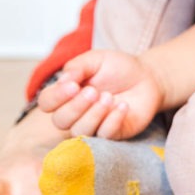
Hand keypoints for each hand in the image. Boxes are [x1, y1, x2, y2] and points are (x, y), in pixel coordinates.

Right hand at [37, 49, 163, 138]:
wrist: (147, 77)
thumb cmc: (118, 68)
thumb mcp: (96, 59)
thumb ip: (77, 67)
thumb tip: (62, 80)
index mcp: (67, 94)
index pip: (47, 103)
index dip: (56, 97)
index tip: (73, 85)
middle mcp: (75, 113)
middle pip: (60, 121)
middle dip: (75, 107)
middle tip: (93, 91)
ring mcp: (93, 126)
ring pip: (80, 131)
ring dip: (93, 115)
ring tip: (109, 98)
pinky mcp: (112, 134)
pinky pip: (105, 136)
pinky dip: (112, 121)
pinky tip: (123, 106)